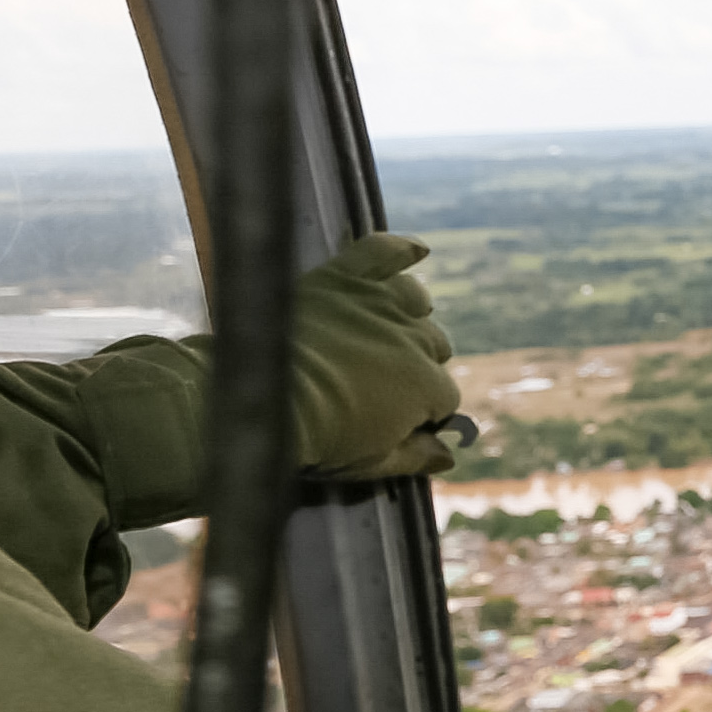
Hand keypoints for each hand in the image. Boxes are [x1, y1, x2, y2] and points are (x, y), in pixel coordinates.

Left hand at [293, 234, 459, 478]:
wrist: (262, 396)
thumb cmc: (318, 437)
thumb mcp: (371, 462)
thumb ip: (416, 457)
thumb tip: (448, 457)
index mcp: (426, 386)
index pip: (444, 398)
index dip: (423, 411)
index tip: (398, 420)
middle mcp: (414, 339)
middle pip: (434, 347)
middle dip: (416, 363)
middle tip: (379, 380)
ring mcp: (379, 303)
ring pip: (415, 301)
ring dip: (410, 315)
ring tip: (389, 327)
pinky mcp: (345, 278)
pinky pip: (382, 252)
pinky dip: (401, 249)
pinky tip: (416, 251)